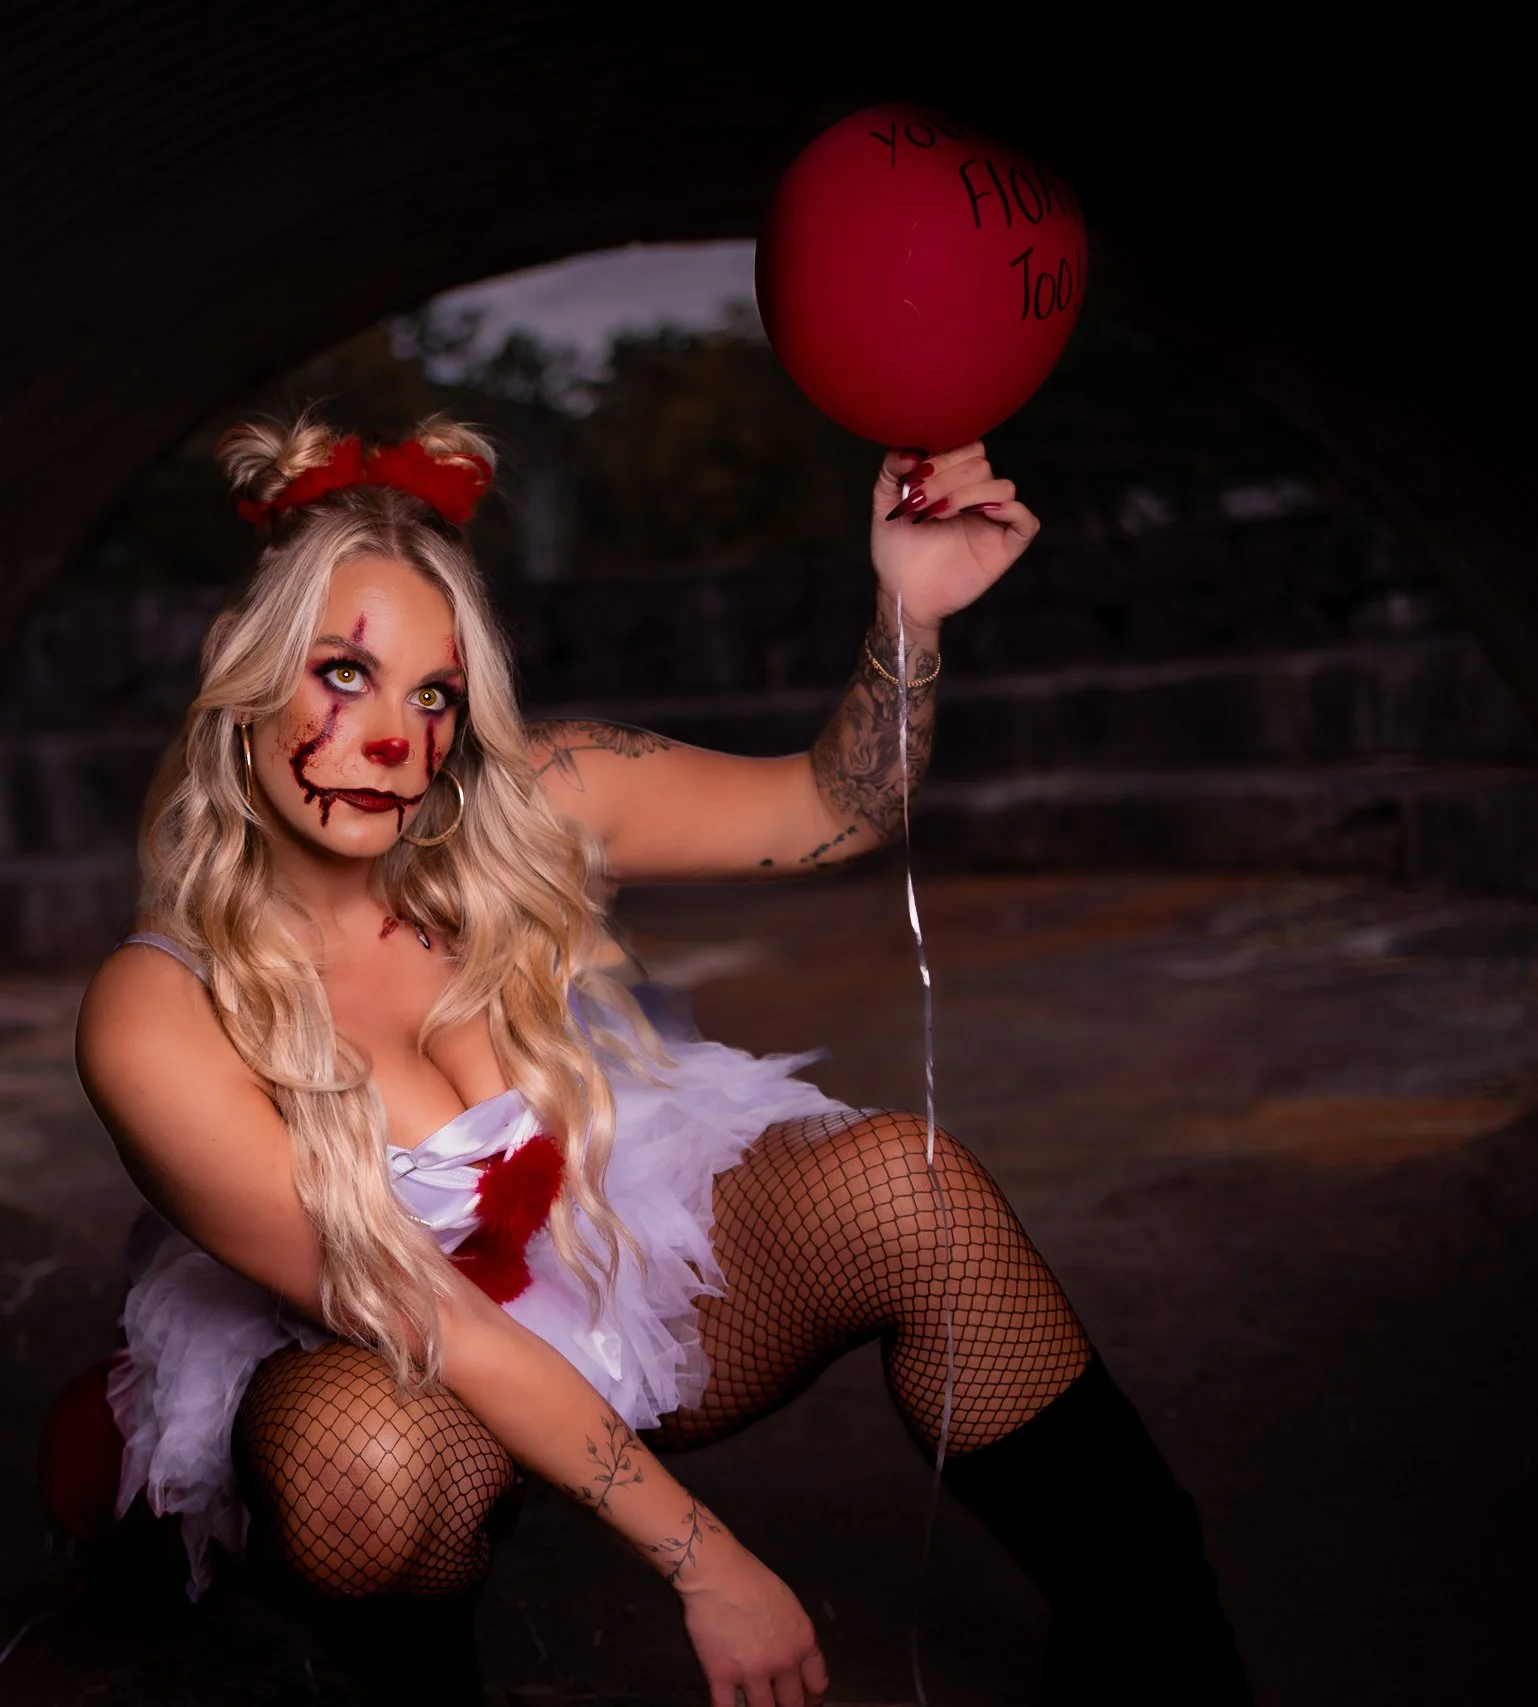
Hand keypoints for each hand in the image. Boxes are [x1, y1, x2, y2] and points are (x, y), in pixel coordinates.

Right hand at [677, 1540, 828, 1706]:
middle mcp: (782, 1661)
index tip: (806, 1700)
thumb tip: (792, 1656)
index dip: (812, 1697)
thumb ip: (793, 1635)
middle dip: (787, 1706)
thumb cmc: (749, 1578)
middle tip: (780, 1704)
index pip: (818, 1683)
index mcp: (802, 1641)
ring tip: (754, 1705)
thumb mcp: (787, 1603)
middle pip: (793, 1703)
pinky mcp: (721, 1677)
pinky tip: (726, 1706)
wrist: (716, 1572)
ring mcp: (752, 1672)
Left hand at [869, 442, 1039, 629]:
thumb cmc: (897, 550)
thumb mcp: (885, 503)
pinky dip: (1007, 511)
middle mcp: (977, 496)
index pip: (966, 446)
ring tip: (937, 514)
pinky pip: (1025, 520)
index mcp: (955, 481)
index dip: (942, 455)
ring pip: (1003, 486)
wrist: (902, 591)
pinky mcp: (1006, 546)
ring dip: (967, 494)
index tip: (913, 478)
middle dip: (946, 479)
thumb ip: (891, 469)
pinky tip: (976, 516)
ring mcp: (994, 520)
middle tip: (919, 503)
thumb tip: (909, 450)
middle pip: (981, 463)